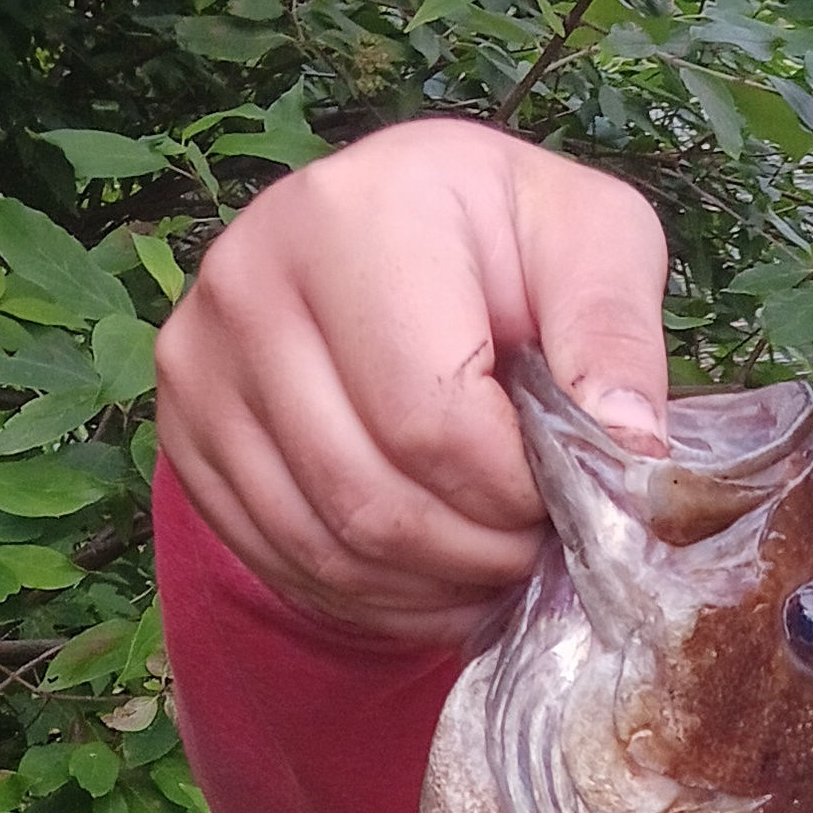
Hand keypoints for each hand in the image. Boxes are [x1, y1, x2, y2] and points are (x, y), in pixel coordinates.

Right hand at [156, 118, 672, 645]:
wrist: (397, 229)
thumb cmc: (510, 239)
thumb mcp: (596, 241)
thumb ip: (616, 335)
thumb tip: (628, 449)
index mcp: (355, 216)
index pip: (431, 423)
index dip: (516, 492)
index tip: (564, 488)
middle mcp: (249, 279)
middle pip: (374, 499)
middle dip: (480, 552)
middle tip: (536, 541)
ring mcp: (201, 360)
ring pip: (329, 546)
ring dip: (433, 585)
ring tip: (494, 558)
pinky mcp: (184, 429)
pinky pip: (282, 560)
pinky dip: (374, 596)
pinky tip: (434, 571)